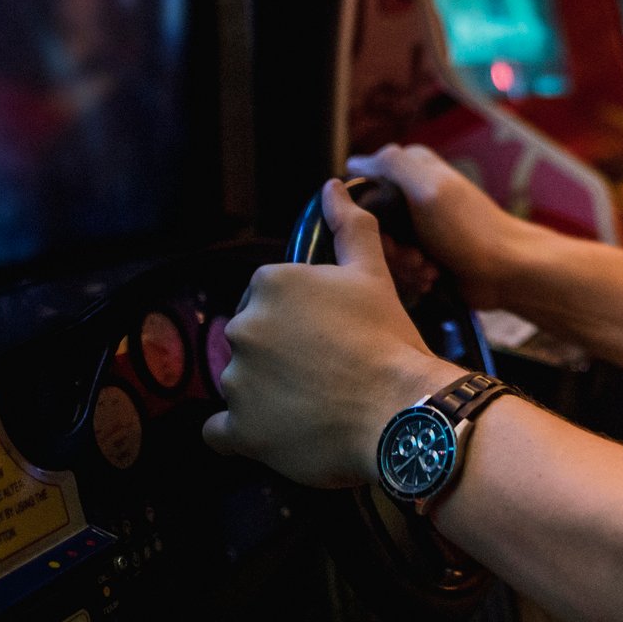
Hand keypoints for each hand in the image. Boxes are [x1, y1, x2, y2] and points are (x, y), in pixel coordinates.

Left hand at [203, 179, 457, 486]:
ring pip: (240, 383)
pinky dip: (240, 434)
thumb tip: (332, 187)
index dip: (298, 319)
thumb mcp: (372, 273)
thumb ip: (350, 226)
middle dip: (279, 355)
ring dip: (265, 394)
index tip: (326, 336)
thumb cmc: (388, 338)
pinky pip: (221, 432)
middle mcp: (242, 327)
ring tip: (313, 404)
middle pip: (252, 340)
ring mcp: (236, 380)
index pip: (267, 299)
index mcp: (269, 283)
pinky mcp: (239, 429)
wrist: (401, 409)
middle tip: (324, 371)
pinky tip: (275, 432)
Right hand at [347, 145, 541, 309]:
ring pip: (382, 250)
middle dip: (387, 247)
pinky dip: (412, 276)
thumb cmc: (470, 229)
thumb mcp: (429, 189)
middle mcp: (412, 195)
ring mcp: (418, 228)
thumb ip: (392, 165)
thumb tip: (354, 162)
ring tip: (427, 268)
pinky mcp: (423, 255)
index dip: (364, 214)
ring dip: (401, 265)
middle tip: (412, 255)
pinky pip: (398, 268)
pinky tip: (431, 278)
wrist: (507, 272)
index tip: (384, 233)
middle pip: (368, 224)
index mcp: (413, 170)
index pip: (362, 188)